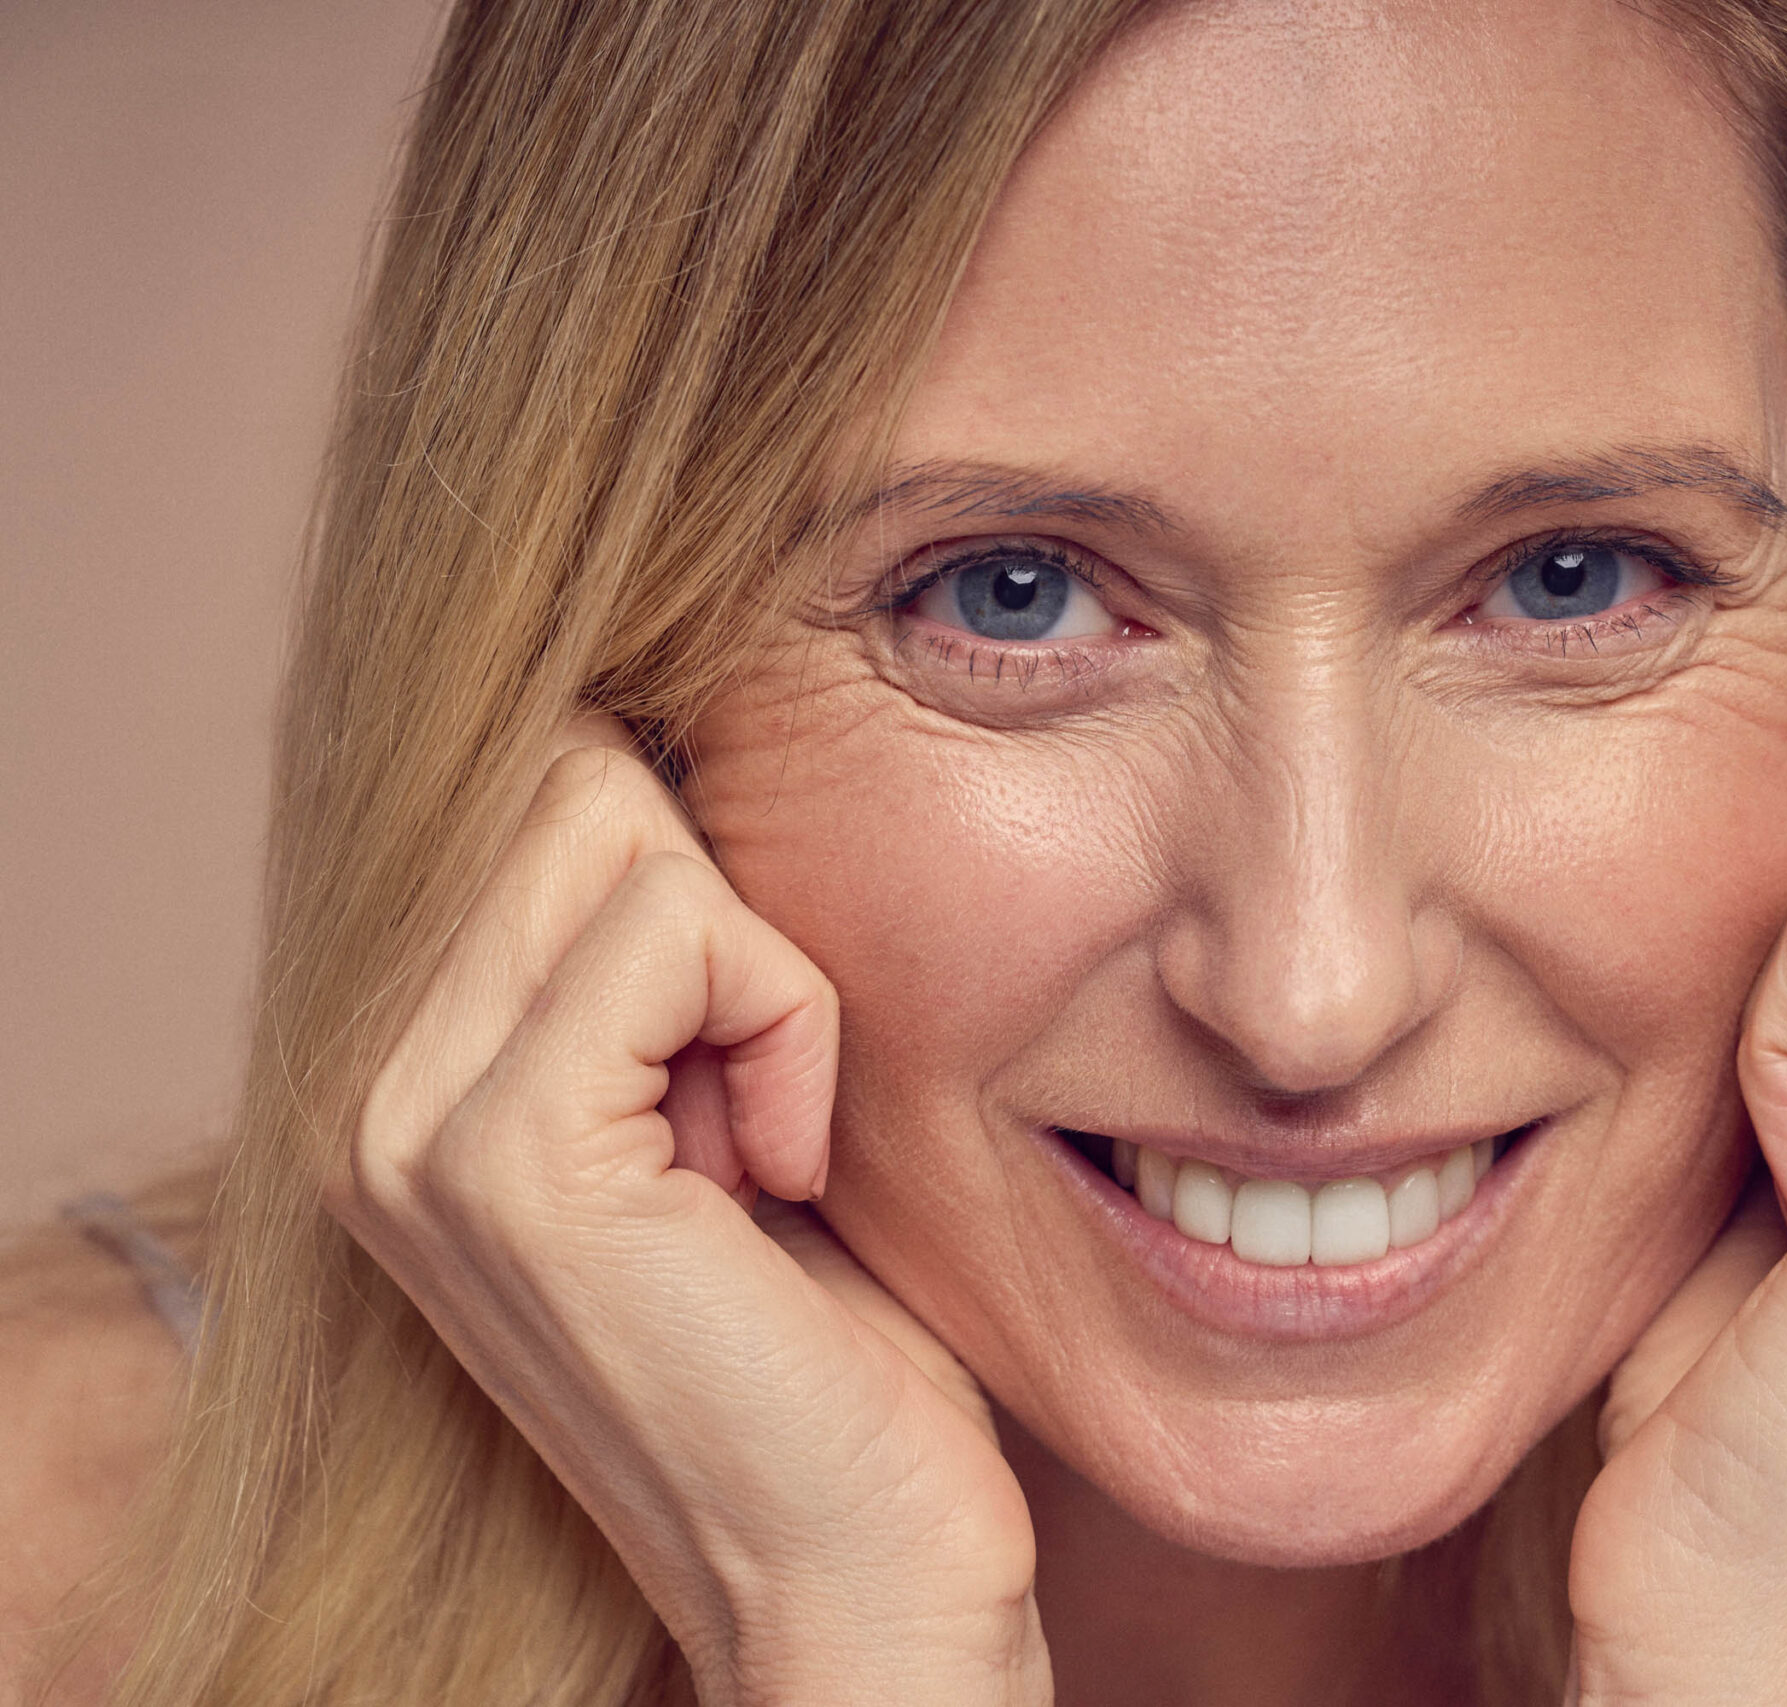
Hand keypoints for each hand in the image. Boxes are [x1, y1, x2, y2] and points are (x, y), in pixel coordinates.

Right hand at [326, 719, 1047, 1706]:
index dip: (701, 878)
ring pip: (621, 828)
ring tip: (763, 1143)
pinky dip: (789, 1027)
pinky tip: (780, 1170)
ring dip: (763, 975)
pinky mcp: (505, 1157)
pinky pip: (686, 932)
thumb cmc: (826, 1329)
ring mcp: (407, 1122)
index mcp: (403, 1066)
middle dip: (727, 915)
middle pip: (570, 777)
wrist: (858, 1558)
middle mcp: (365, 1086)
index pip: (532, 782)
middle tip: (760, 1106)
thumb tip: (648, 738)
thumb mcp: (713, 1095)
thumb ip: (643, 948)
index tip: (749, 1060)